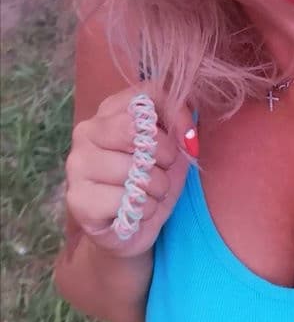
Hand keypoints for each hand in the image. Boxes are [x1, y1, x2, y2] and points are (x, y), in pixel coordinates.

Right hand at [65, 88, 191, 257]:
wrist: (132, 228)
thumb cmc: (153, 181)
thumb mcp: (173, 150)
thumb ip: (178, 127)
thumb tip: (187, 135)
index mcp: (111, 110)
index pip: (148, 93)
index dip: (177, 114)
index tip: (188, 140)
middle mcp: (87, 131)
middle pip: (138, 131)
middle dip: (165, 157)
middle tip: (163, 172)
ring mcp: (77, 164)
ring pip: (134, 170)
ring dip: (157, 189)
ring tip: (150, 195)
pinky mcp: (77, 199)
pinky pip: (125, 200)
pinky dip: (143, 210)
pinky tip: (135, 211)